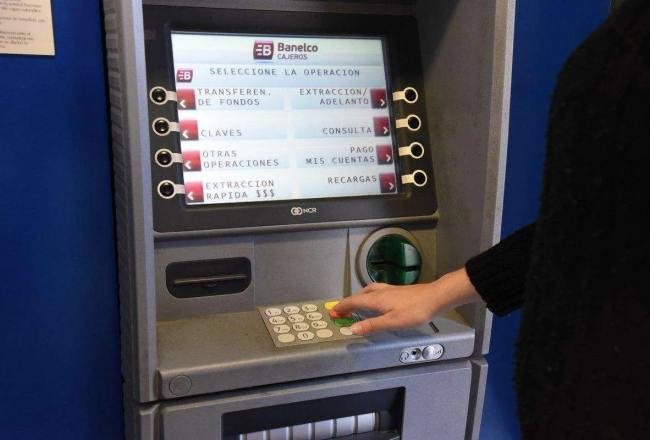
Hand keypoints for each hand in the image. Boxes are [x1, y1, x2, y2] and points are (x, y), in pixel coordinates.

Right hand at [333, 268, 480, 335]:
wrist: (435, 297)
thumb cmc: (415, 311)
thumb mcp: (393, 322)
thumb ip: (372, 325)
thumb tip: (352, 329)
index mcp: (376, 299)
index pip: (354, 301)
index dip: (342, 307)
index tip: (333, 312)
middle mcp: (380, 292)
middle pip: (359, 295)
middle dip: (348, 302)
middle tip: (340, 310)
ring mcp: (389, 290)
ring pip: (368, 291)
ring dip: (358, 297)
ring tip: (354, 304)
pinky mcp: (397, 291)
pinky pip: (376, 291)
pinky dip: (368, 295)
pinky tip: (376, 300)